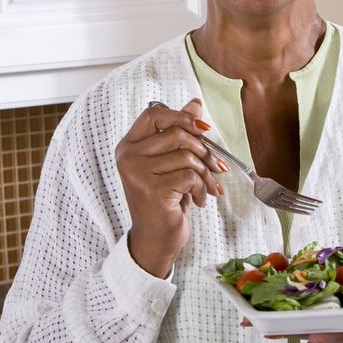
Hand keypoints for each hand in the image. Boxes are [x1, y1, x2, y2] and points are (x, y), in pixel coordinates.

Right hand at [116, 99, 224, 277]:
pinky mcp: (152, 190)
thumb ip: (179, 133)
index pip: (154, 114)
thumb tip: (195, 103)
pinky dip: (202, 188)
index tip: (204, 130)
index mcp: (129, 146)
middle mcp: (128, 156)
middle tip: (215, 167)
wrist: (155, 239)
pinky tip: (200, 200)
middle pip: (177, 133)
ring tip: (208, 188)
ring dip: (205, 174)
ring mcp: (137, 173)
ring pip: (186, 156)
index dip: (182, 117)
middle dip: (203, 150)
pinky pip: (189, 176)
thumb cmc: (164, 201)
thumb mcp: (171, 164)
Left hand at [242, 276, 342, 342]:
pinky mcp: (316, 315)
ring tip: (245, 321)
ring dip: (272, 322)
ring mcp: (328, 323)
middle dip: (291, 330)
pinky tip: (246, 308)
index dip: (334, 334)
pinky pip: (291, 312)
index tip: (317, 337)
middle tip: (265, 331)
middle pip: (314, 329)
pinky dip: (270, 309)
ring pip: (297, 323)